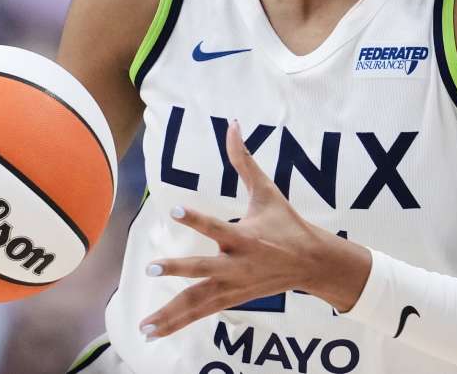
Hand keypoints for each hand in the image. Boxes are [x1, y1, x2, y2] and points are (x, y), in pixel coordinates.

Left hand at [138, 121, 370, 339]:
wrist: (313, 264)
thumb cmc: (287, 224)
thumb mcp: (268, 191)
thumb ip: (244, 160)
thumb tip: (232, 124)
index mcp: (245, 236)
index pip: (217, 226)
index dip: (196, 218)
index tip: (174, 210)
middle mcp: (237, 265)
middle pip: (204, 270)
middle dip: (179, 269)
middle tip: (152, 268)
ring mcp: (233, 286)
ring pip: (198, 302)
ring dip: (170, 314)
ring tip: (144, 327)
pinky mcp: (231, 299)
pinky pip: (200, 313)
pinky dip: (176, 323)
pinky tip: (152, 332)